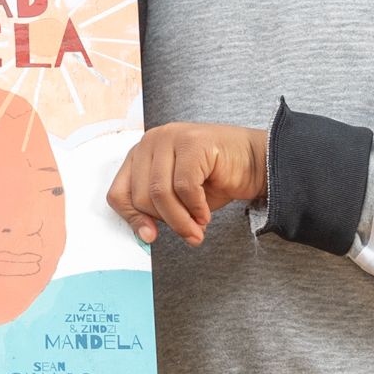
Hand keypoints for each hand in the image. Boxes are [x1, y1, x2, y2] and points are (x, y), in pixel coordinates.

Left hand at [107, 122, 267, 245]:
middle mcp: (152, 141)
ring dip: (181, 220)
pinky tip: (205, 214)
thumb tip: (144, 234)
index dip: (133, 219)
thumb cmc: (215, 179)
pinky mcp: (192, 142)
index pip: (118, 193)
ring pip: (160, 193)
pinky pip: (185, 186)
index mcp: (141, 154)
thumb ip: (156, 210)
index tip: (150, 236)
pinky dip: (196, 208)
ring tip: (198, 228)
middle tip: (189, 232)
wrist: (255, 162)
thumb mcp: (177, 199)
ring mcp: (171, 137)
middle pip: (141, 196)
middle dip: (166, 222)